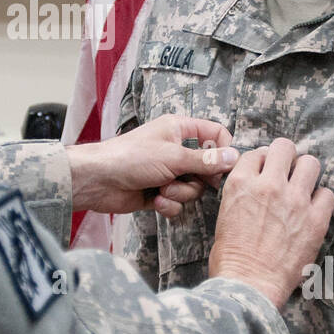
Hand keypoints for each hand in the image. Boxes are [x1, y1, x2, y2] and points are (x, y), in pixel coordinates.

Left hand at [65, 114, 237, 217]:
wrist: (99, 181)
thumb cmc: (131, 158)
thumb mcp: (174, 157)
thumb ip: (206, 161)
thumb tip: (234, 157)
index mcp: (179, 129)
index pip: (214, 134)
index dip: (223, 150)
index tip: (225, 167)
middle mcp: (176, 149)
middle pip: (207, 167)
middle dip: (198, 179)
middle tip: (192, 180)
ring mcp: (168, 172)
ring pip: (193, 187)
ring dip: (180, 192)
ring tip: (162, 189)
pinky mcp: (160, 191)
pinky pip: (178, 201)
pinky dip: (169, 203)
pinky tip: (155, 200)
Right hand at [208, 138, 333, 309]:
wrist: (248, 284)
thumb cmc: (231, 257)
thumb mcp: (224, 214)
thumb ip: (241, 193)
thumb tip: (255, 185)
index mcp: (241, 183)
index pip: (256, 153)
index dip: (262, 162)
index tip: (265, 171)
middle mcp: (269, 185)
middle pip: (284, 147)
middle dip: (285, 158)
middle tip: (286, 172)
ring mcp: (295, 200)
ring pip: (311, 163)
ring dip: (306, 173)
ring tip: (302, 187)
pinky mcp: (315, 219)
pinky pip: (328, 194)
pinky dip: (321, 200)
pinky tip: (312, 210)